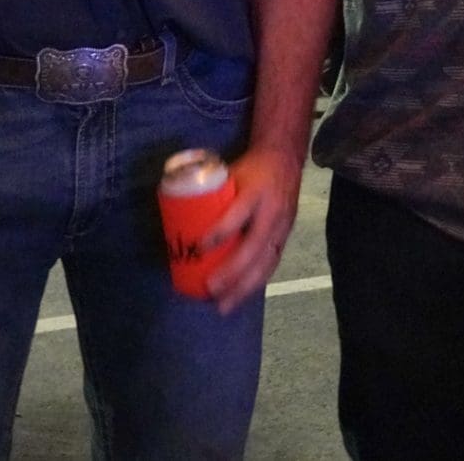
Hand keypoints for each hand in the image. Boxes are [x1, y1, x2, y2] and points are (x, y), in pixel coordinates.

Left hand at [202, 143, 303, 312]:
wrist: (286, 159)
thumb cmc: (250, 168)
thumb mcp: (230, 172)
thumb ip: (210, 193)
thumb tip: (177, 215)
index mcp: (257, 191)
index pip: (239, 213)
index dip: (221, 231)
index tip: (200, 247)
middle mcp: (272, 212)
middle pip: (254, 246)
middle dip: (232, 272)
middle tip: (210, 289)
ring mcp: (282, 227)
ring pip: (265, 262)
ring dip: (245, 287)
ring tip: (224, 306)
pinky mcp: (285, 238)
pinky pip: (271, 265)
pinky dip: (255, 283)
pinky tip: (240, 297)